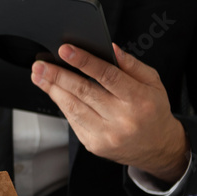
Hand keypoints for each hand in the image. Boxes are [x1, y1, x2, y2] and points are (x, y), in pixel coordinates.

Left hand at [31, 43, 189, 183]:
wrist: (156, 147)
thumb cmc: (152, 111)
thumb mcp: (153, 83)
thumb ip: (132, 65)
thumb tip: (111, 49)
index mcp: (139, 100)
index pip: (107, 76)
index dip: (84, 62)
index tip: (65, 51)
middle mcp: (122, 119)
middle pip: (84, 92)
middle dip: (58, 76)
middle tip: (41, 65)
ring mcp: (106, 134)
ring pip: (73, 108)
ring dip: (53, 90)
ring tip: (40, 77)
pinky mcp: (94, 144)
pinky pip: (73, 121)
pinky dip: (62, 104)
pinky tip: (53, 92)